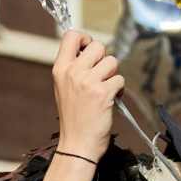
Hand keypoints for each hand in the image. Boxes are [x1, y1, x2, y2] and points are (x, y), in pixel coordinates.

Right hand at [52, 30, 124, 162]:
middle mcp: (72, 72)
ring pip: (112, 62)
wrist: (78, 144)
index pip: (71, 35)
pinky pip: (120, 79)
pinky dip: (120, 89)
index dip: (85, 38)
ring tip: (106, 89)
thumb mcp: (63, 88)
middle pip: (98, 45)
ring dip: (113, 75)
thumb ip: (74, 68)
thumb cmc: (73, 118)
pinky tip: (112, 99)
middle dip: (104, 59)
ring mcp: (88, 83)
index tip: (89, 51)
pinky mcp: (103, 94)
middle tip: (101, 76)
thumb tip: (90, 49)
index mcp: (60, 69)